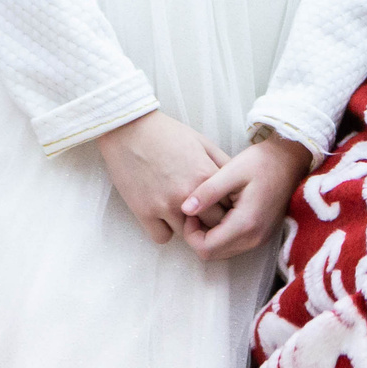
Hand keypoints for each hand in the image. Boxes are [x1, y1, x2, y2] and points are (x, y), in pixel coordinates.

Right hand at [96, 112, 230, 245]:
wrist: (129, 130)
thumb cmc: (167, 134)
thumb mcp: (202, 143)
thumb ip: (222, 165)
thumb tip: (237, 184)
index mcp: (205, 175)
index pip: (230, 206)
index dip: (228, 207)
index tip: (223, 205)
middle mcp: (188, 195)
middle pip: (213, 226)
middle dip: (211, 221)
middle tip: (204, 213)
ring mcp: (164, 206)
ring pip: (187, 235)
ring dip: (187, 226)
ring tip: (182, 211)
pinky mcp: (144, 212)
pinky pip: (162, 237)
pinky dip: (164, 229)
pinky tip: (163, 215)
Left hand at [181, 131, 314, 262]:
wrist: (291, 161)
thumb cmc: (262, 161)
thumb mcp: (232, 170)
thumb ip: (207, 191)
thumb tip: (185, 209)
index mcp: (246, 223)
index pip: (206, 248)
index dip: (190, 233)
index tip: (190, 211)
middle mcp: (254, 238)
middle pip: (213, 254)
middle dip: (198, 236)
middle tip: (196, 210)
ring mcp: (260, 239)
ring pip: (223, 252)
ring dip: (209, 237)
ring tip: (208, 209)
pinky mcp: (262, 236)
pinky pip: (234, 245)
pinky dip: (222, 235)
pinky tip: (221, 213)